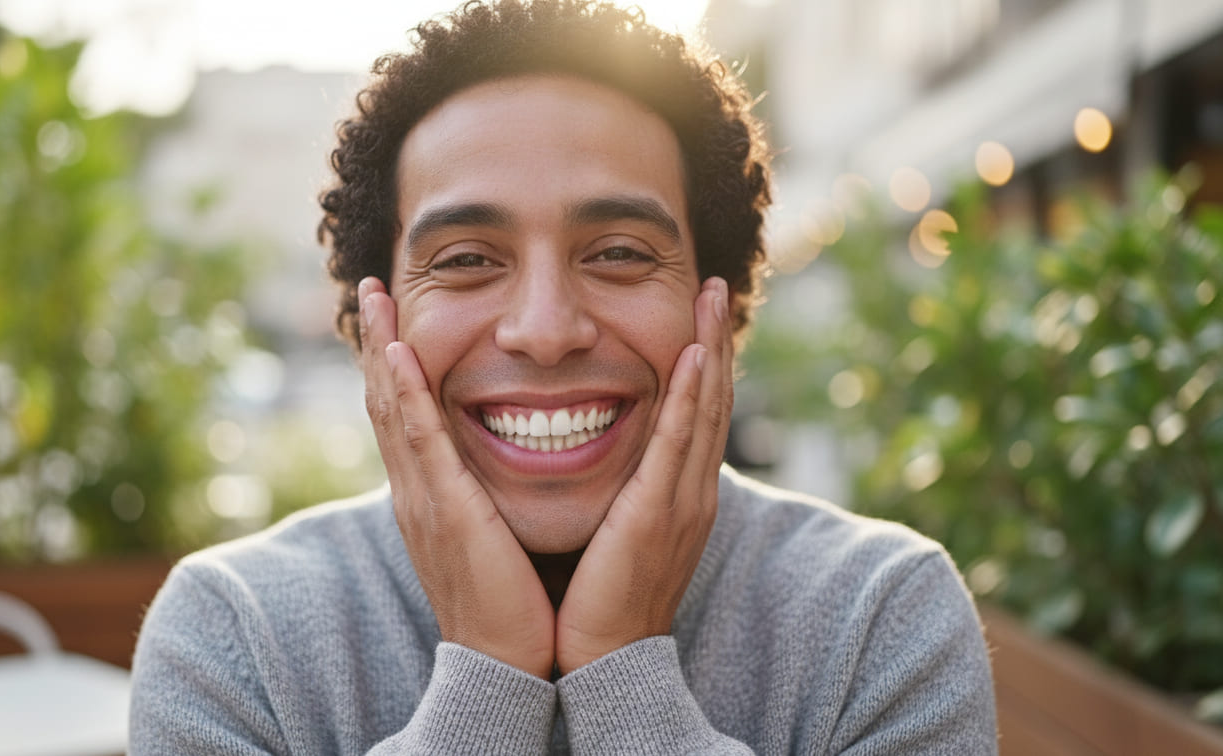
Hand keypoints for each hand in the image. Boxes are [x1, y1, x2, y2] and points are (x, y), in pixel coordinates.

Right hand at [358, 277, 556, 678]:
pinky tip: (396, 355)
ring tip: (374, 299)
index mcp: (429, 493)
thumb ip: (488, 494)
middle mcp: (415, 489)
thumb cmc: (512, 598)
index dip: (391, 363)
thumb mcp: (493, 532)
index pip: (403, 414)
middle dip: (375, 342)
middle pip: (384, 401)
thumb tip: (506, 458)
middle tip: (369, 288)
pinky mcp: (443, 510)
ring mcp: (422, 498)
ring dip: (381, 349)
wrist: (506, 659)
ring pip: (392, 409)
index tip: (389, 316)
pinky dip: (404, 395)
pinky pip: (419, 440)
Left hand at [553, 277, 732, 673]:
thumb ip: (620, 488)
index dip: (702, 360)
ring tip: (710, 297)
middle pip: (710, 399)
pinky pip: (678, 442)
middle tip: (713, 285)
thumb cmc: (601, 596)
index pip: (694, 412)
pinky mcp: (660, 512)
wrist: (605, 657)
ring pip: (703, 409)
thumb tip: (603, 453)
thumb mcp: (617, 529)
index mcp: (678, 492)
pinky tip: (696, 355)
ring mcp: (682, 499)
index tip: (699, 313)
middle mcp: (690, 489)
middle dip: (714, 338)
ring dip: (709, 348)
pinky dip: (691, 396)